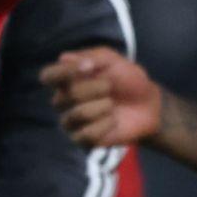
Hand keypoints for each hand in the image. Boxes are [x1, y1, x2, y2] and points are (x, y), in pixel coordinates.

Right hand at [42, 46, 160, 147]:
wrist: (148, 105)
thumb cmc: (127, 79)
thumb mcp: (112, 60)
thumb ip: (90, 56)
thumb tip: (64, 59)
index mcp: (66, 79)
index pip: (48, 76)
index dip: (64, 72)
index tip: (90, 67)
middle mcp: (63, 100)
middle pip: (67, 95)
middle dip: (95, 89)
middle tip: (109, 87)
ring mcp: (71, 121)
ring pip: (78, 115)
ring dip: (102, 107)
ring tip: (111, 105)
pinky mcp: (82, 140)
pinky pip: (87, 134)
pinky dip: (106, 125)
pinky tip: (112, 121)